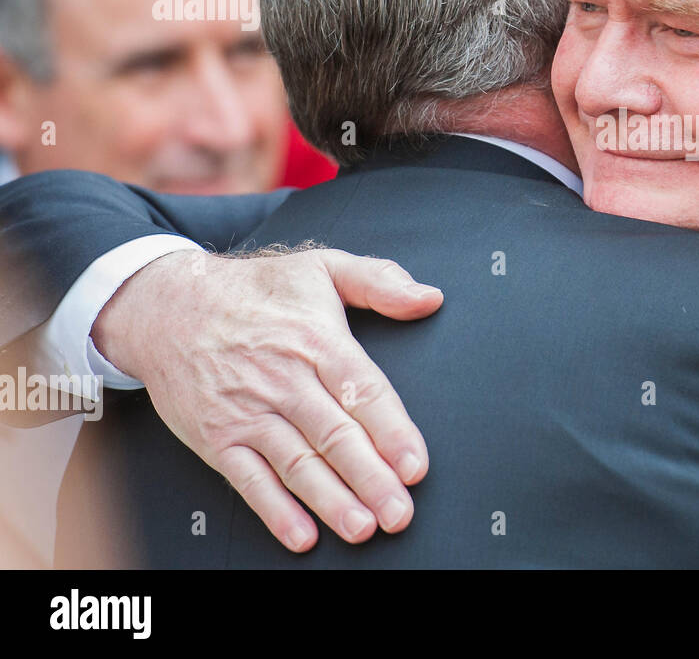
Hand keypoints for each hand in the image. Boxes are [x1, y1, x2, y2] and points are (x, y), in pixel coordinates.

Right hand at [91, 247, 442, 552]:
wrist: (166, 306)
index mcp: (317, 340)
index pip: (362, 391)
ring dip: (331, 500)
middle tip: (399, 512)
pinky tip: (301, 533)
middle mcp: (283, 380)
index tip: (415, 465)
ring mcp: (248, 412)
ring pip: (297, 463)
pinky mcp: (218, 437)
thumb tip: (429, 298)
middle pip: (335, 436)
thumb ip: (381, 281)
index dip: (391, 431)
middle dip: (371, 479)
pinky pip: (249, 480)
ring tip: (362, 527)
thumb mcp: (322, 266)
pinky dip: (275, 510)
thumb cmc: (253, 291)